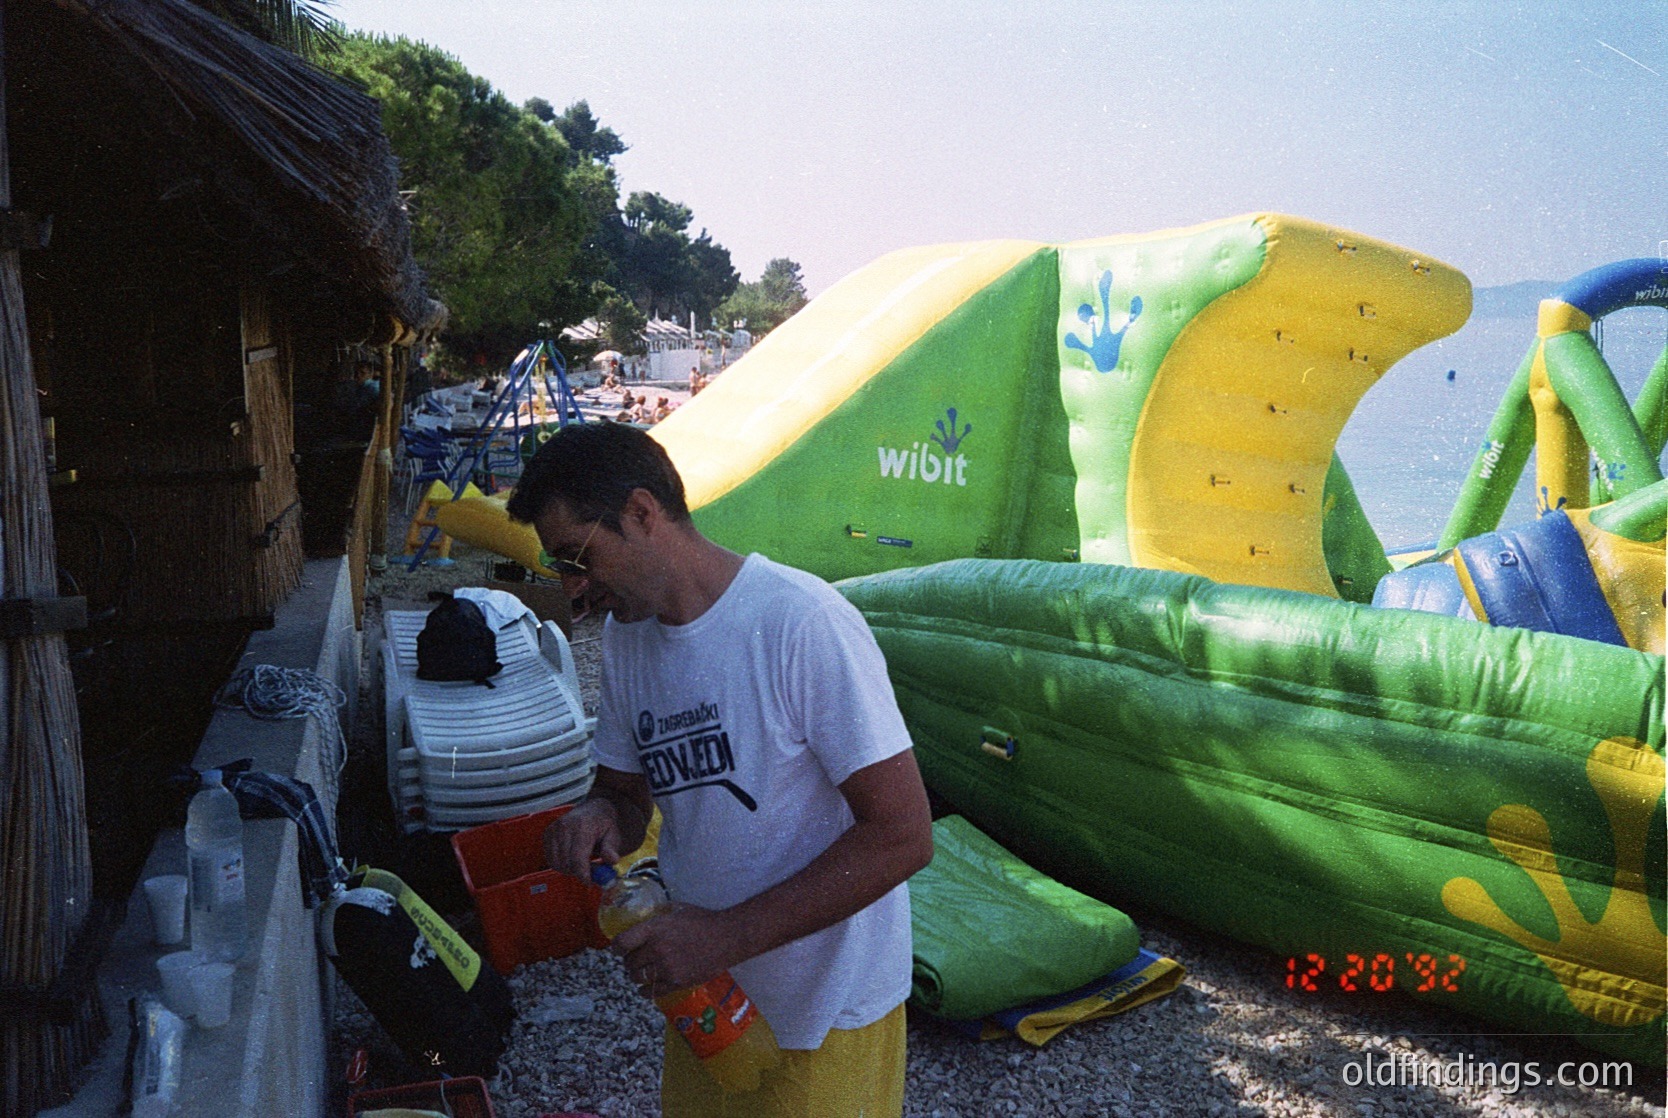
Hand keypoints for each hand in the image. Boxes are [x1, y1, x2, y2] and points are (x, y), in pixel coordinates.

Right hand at [542, 800, 621, 878]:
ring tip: (581, 862)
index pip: (578, 858)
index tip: (589, 882)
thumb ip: (611, 848)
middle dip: (578, 872)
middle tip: (590, 871)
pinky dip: (560, 864)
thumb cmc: (604, 824)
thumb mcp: (614, 835)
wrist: (593, 809)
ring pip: (556, 863)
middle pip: (567, 863)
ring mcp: (554, 830)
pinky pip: (550, 859)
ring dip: (569, 869)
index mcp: (583, 826)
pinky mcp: (547, 834)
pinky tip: (571, 859)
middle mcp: (565, 826)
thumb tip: (612, 861)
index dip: (583, 874)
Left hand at [612, 903, 738, 997]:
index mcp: (655, 929)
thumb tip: (646, 916)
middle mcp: (657, 949)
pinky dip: (645, 991)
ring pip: (638, 977)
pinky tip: (646, 988)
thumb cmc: (704, 920)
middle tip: (633, 959)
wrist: (727, 938)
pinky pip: (652, 992)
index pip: (622, 942)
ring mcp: (667, 968)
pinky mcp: (677, 982)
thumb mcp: (678, 909)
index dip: (616, 947)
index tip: (616, 948)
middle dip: (628, 961)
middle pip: (629, 962)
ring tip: (641, 971)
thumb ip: (659, 915)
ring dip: (636, 975)